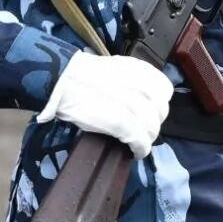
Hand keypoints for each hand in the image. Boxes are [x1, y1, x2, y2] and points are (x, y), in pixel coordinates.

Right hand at [37, 52, 172, 158]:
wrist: (58, 79)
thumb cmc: (79, 76)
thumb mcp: (111, 69)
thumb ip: (131, 81)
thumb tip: (143, 101)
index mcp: (135, 69)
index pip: (164, 89)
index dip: (161, 105)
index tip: (153, 112)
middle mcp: (137, 83)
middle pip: (160, 110)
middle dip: (155, 123)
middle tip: (143, 130)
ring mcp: (129, 101)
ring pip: (151, 126)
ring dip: (148, 138)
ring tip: (138, 143)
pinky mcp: (119, 120)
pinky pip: (139, 138)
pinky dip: (141, 148)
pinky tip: (136, 152)